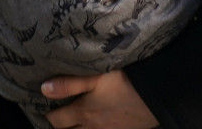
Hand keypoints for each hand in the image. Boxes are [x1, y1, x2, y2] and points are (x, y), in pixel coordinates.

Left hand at [42, 70, 158, 128]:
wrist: (158, 94)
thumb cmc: (125, 81)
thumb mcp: (95, 77)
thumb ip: (69, 84)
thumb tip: (43, 89)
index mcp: (83, 112)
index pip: (57, 120)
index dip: (48, 115)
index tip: (45, 107)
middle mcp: (93, 127)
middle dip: (62, 127)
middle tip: (58, 117)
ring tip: (73, 122)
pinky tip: (95, 124)